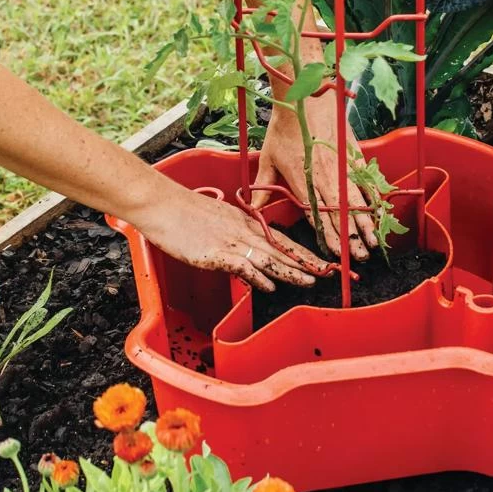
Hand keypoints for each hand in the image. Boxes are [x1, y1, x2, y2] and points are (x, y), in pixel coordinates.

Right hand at [135, 180, 327, 291]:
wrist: (162, 205)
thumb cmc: (184, 213)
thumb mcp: (218, 221)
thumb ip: (235, 235)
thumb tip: (247, 255)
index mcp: (245, 222)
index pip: (282, 239)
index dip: (304, 252)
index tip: (322, 261)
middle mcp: (243, 231)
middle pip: (282, 249)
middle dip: (308, 263)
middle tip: (330, 273)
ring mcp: (231, 242)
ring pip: (269, 258)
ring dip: (292, 271)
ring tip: (311, 281)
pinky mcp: (216, 254)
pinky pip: (243, 266)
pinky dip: (259, 277)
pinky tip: (271, 287)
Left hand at [251, 89, 377, 259]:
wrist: (305, 98)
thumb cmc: (284, 128)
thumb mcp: (267, 157)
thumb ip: (263, 186)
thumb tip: (253, 208)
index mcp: (302, 181)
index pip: (317, 216)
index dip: (328, 237)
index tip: (336, 253)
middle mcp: (324, 177)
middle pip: (340, 214)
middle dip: (351, 238)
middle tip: (361, 258)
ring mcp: (341, 167)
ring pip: (355, 201)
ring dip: (365, 224)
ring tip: (373, 243)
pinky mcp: (352, 156)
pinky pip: (365, 181)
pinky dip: (373, 198)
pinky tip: (379, 212)